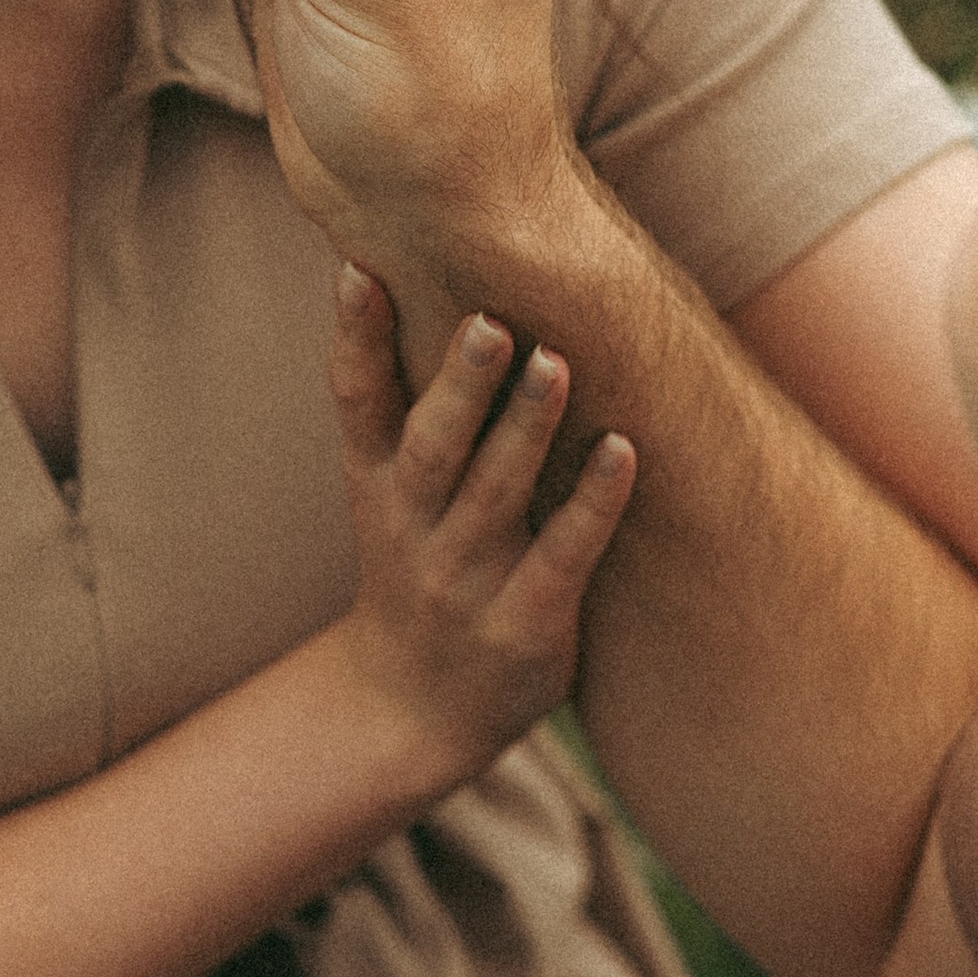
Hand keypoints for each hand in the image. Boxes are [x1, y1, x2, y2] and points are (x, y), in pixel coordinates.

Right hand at [326, 265, 634, 782]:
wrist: (411, 707)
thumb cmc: (416, 565)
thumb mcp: (383, 491)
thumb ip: (399, 400)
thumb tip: (395, 269)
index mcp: (374, 486)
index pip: (355, 404)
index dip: (354, 338)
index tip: (359, 269)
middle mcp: (411, 529)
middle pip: (431, 449)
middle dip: (459, 385)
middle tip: (489, 317)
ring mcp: (465, 581)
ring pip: (495, 497)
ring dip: (527, 430)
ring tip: (558, 363)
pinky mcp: (525, 625)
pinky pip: (562, 558)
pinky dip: (591, 505)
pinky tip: (623, 451)